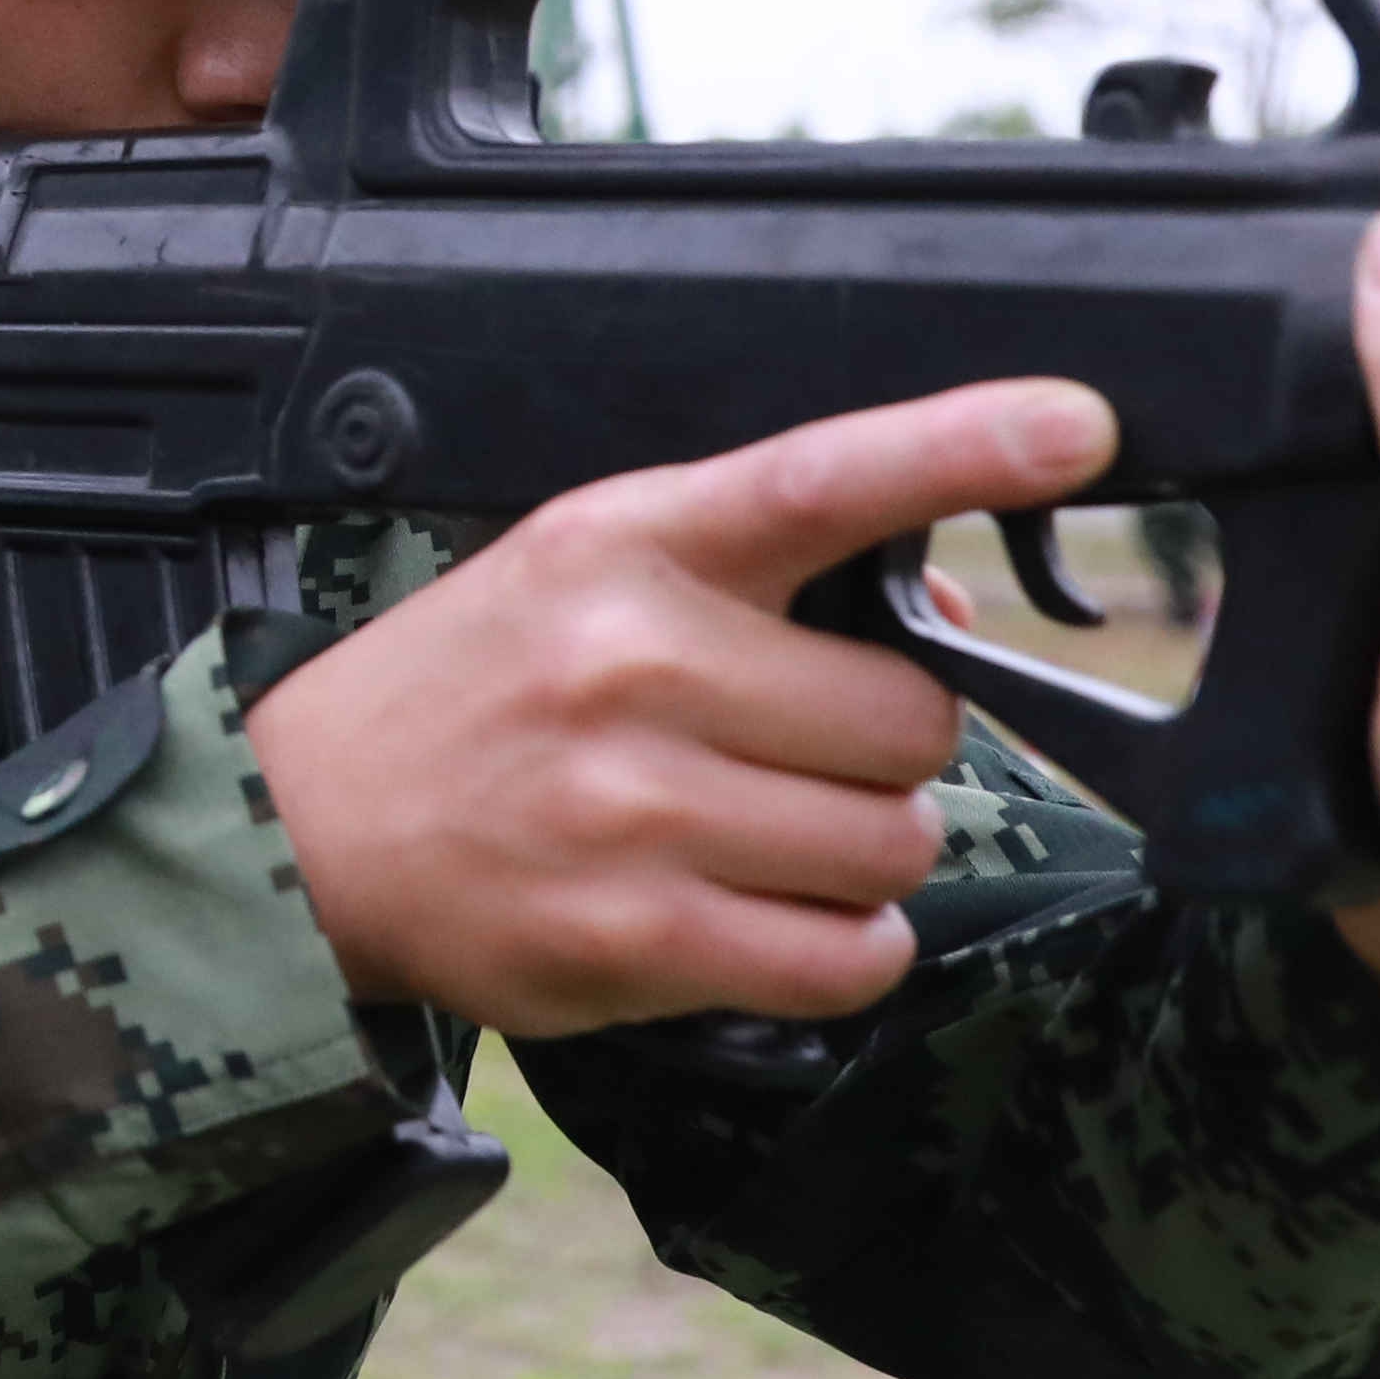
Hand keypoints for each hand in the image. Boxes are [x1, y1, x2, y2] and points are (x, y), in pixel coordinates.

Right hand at [245, 376, 1118, 1035]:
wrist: (304, 831)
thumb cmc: (473, 693)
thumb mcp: (585, 572)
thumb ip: (761, 570)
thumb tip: (951, 608)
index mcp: (628, 544)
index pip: (820, 479)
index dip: (960, 444)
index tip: (1076, 424)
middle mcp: (632, 665)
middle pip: (912, 720)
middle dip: (880, 750)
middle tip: (782, 754)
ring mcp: (634, 807)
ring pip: (893, 842)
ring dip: (858, 854)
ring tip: (751, 836)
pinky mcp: (636, 935)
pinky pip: (847, 954)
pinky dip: (839, 948)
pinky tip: (763, 915)